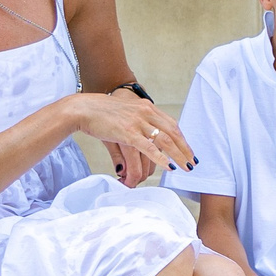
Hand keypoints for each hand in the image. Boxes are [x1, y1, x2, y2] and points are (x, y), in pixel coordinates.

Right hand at [72, 90, 193, 188]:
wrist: (83, 108)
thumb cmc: (101, 113)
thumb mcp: (124, 116)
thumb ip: (136, 130)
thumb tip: (143, 147)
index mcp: (146, 107)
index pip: (171, 124)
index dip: (181, 138)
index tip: (188, 151)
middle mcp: (146, 112)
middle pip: (173, 132)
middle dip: (184, 149)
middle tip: (192, 163)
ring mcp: (138, 122)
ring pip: (164, 141)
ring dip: (177, 156)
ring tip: (185, 168)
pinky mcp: (128, 133)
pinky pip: (149, 148)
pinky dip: (161, 159)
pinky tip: (169, 167)